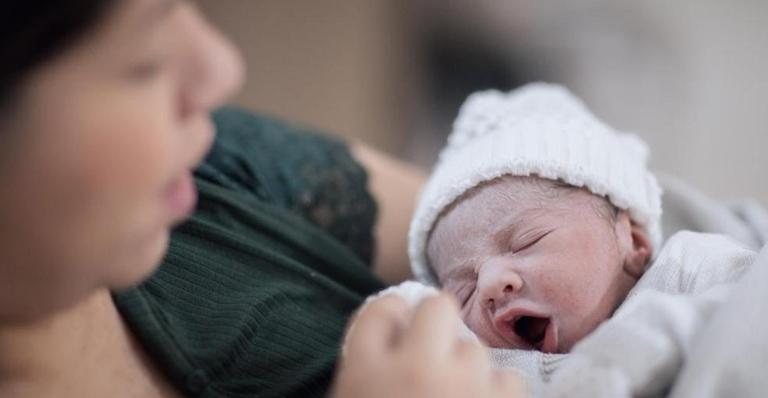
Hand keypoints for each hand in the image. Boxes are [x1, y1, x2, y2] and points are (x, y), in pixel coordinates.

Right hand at [332, 293, 526, 397]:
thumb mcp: (353, 392)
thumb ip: (368, 360)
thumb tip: (398, 320)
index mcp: (365, 371)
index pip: (381, 309)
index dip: (393, 312)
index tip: (399, 321)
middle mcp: (414, 368)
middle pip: (438, 306)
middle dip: (437, 323)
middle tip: (433, 349)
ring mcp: (462, 386)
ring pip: (475, 348)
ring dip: (465, 368)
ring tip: (454, 395)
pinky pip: (507, 378)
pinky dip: (494, 393)